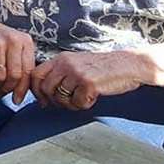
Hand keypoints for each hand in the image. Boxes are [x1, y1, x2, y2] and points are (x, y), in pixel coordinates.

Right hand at [0, 9, 37, 101]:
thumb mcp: (11, 44)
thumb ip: (19, 62)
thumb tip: (23, 90)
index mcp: (24, 41)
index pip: (28, 72)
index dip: (23, 89)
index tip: (18, 99)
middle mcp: (13, 41)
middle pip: (15, 76)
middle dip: (7, 89)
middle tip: (1, 93)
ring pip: (0, 77)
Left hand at [32, 50, 147, 110]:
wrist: (128, 65)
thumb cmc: (104, 67)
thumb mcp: (77, 63)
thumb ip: (61, 73)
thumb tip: (43, 91)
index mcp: (61, 58)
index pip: (35, 74)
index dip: (35, 90)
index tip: (43, 100)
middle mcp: (66, 64)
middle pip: (45, 88)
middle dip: (53, 100)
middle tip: (66, 103)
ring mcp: (76, 73)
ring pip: (60, 97)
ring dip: (70, 104)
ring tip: (82, 99)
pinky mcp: (88, 83)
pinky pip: (77, 103)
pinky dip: (84, 105)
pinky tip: (93, 97)